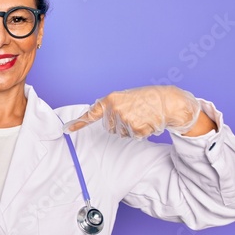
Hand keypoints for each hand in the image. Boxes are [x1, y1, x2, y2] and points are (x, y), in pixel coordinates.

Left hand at [64, 86, 200, 138]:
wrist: (168, 101)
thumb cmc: (146, 98)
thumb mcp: (125, 97)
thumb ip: (112, 106)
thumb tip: (97, 114)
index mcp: (111, 99)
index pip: (91, 113)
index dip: (78, 123)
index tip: (66, 130)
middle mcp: (115, 109)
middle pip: (109, 127)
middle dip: (119, 124)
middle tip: (133, 113)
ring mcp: (125, 119)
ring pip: (121, 133)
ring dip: (130, 128)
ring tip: (141, 116)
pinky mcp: (135, 129)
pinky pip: (133, 136)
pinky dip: (140, 132)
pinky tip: (147, 121)